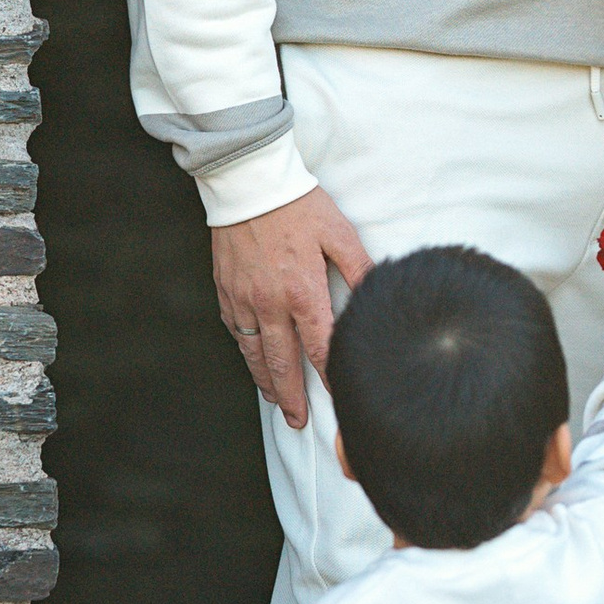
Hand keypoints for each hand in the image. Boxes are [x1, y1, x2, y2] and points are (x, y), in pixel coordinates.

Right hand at [213, 184, 368, 430]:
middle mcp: (271, 304)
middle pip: (282, 363)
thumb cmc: (298, 204)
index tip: (340, 399)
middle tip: (298, 421)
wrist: (248, 182)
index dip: (331, 379)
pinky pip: (235, 331)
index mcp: (304, 293)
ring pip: (254, 353)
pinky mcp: (226, 290)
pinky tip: (252, 362)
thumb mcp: (339, 233)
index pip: (321, 350)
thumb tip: (376, 298)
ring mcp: (244, 299)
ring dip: (265, 381)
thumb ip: (360, 269)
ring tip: (275, 402)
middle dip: (291, 397)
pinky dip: (244, 352)